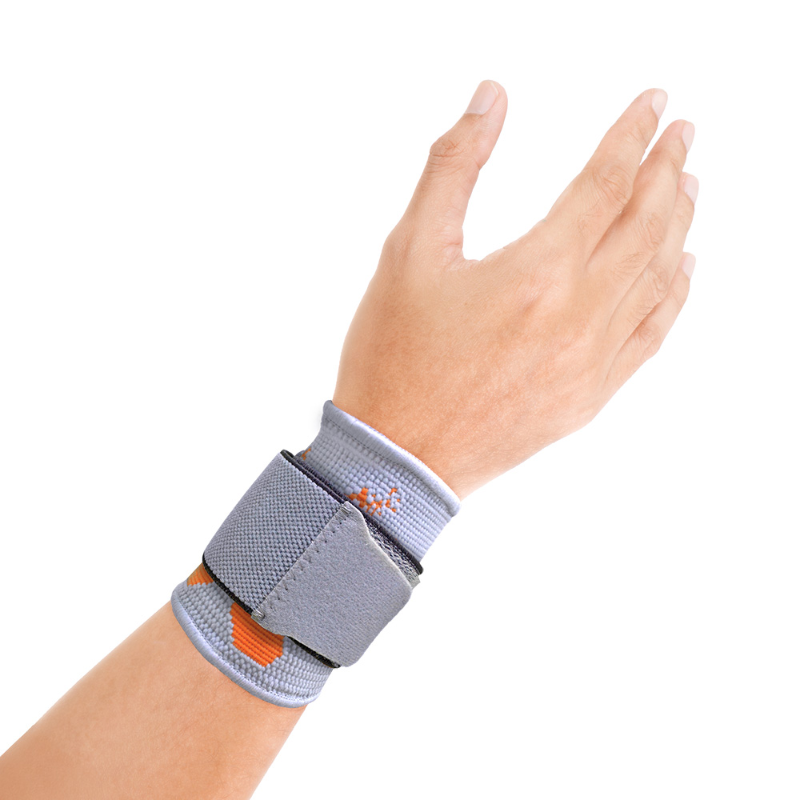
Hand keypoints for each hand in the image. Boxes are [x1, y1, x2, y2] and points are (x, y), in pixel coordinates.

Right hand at [333, 81, 696, 499]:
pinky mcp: (590, 398)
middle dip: (666, 172)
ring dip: (676, 226)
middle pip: (645, 226)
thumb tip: (491, 99)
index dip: (633, 136)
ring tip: (685, 188)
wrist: (397, 458)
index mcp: (537, 274)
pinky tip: (681, 270)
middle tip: (681, 136)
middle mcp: (578, 317)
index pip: (606, 184)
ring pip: (657, 279)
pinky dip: (674, 296)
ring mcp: (591, 363)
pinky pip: (651, 336)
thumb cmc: (394, 357)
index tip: (655, 106)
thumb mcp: (408, 251)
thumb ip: (453, 167)